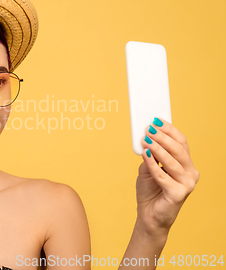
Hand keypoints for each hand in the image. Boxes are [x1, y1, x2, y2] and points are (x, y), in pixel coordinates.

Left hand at [135, 117, 198, 237]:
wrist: (149, 215)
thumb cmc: (150, 191)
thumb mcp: (148, 168)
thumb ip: (150, 155)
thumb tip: (147, 137)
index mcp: (186, 165)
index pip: (181, 143)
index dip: (169, 130)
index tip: (156, 120)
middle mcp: (190, 173)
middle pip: (179, 150)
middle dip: (163, 137)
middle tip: (149, 129)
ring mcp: (187, 184)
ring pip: (172, 162)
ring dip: (158, 149)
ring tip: (146, 140)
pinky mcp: (178, 194)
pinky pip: (163, 176)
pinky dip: (153, 165)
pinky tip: (145, 155)